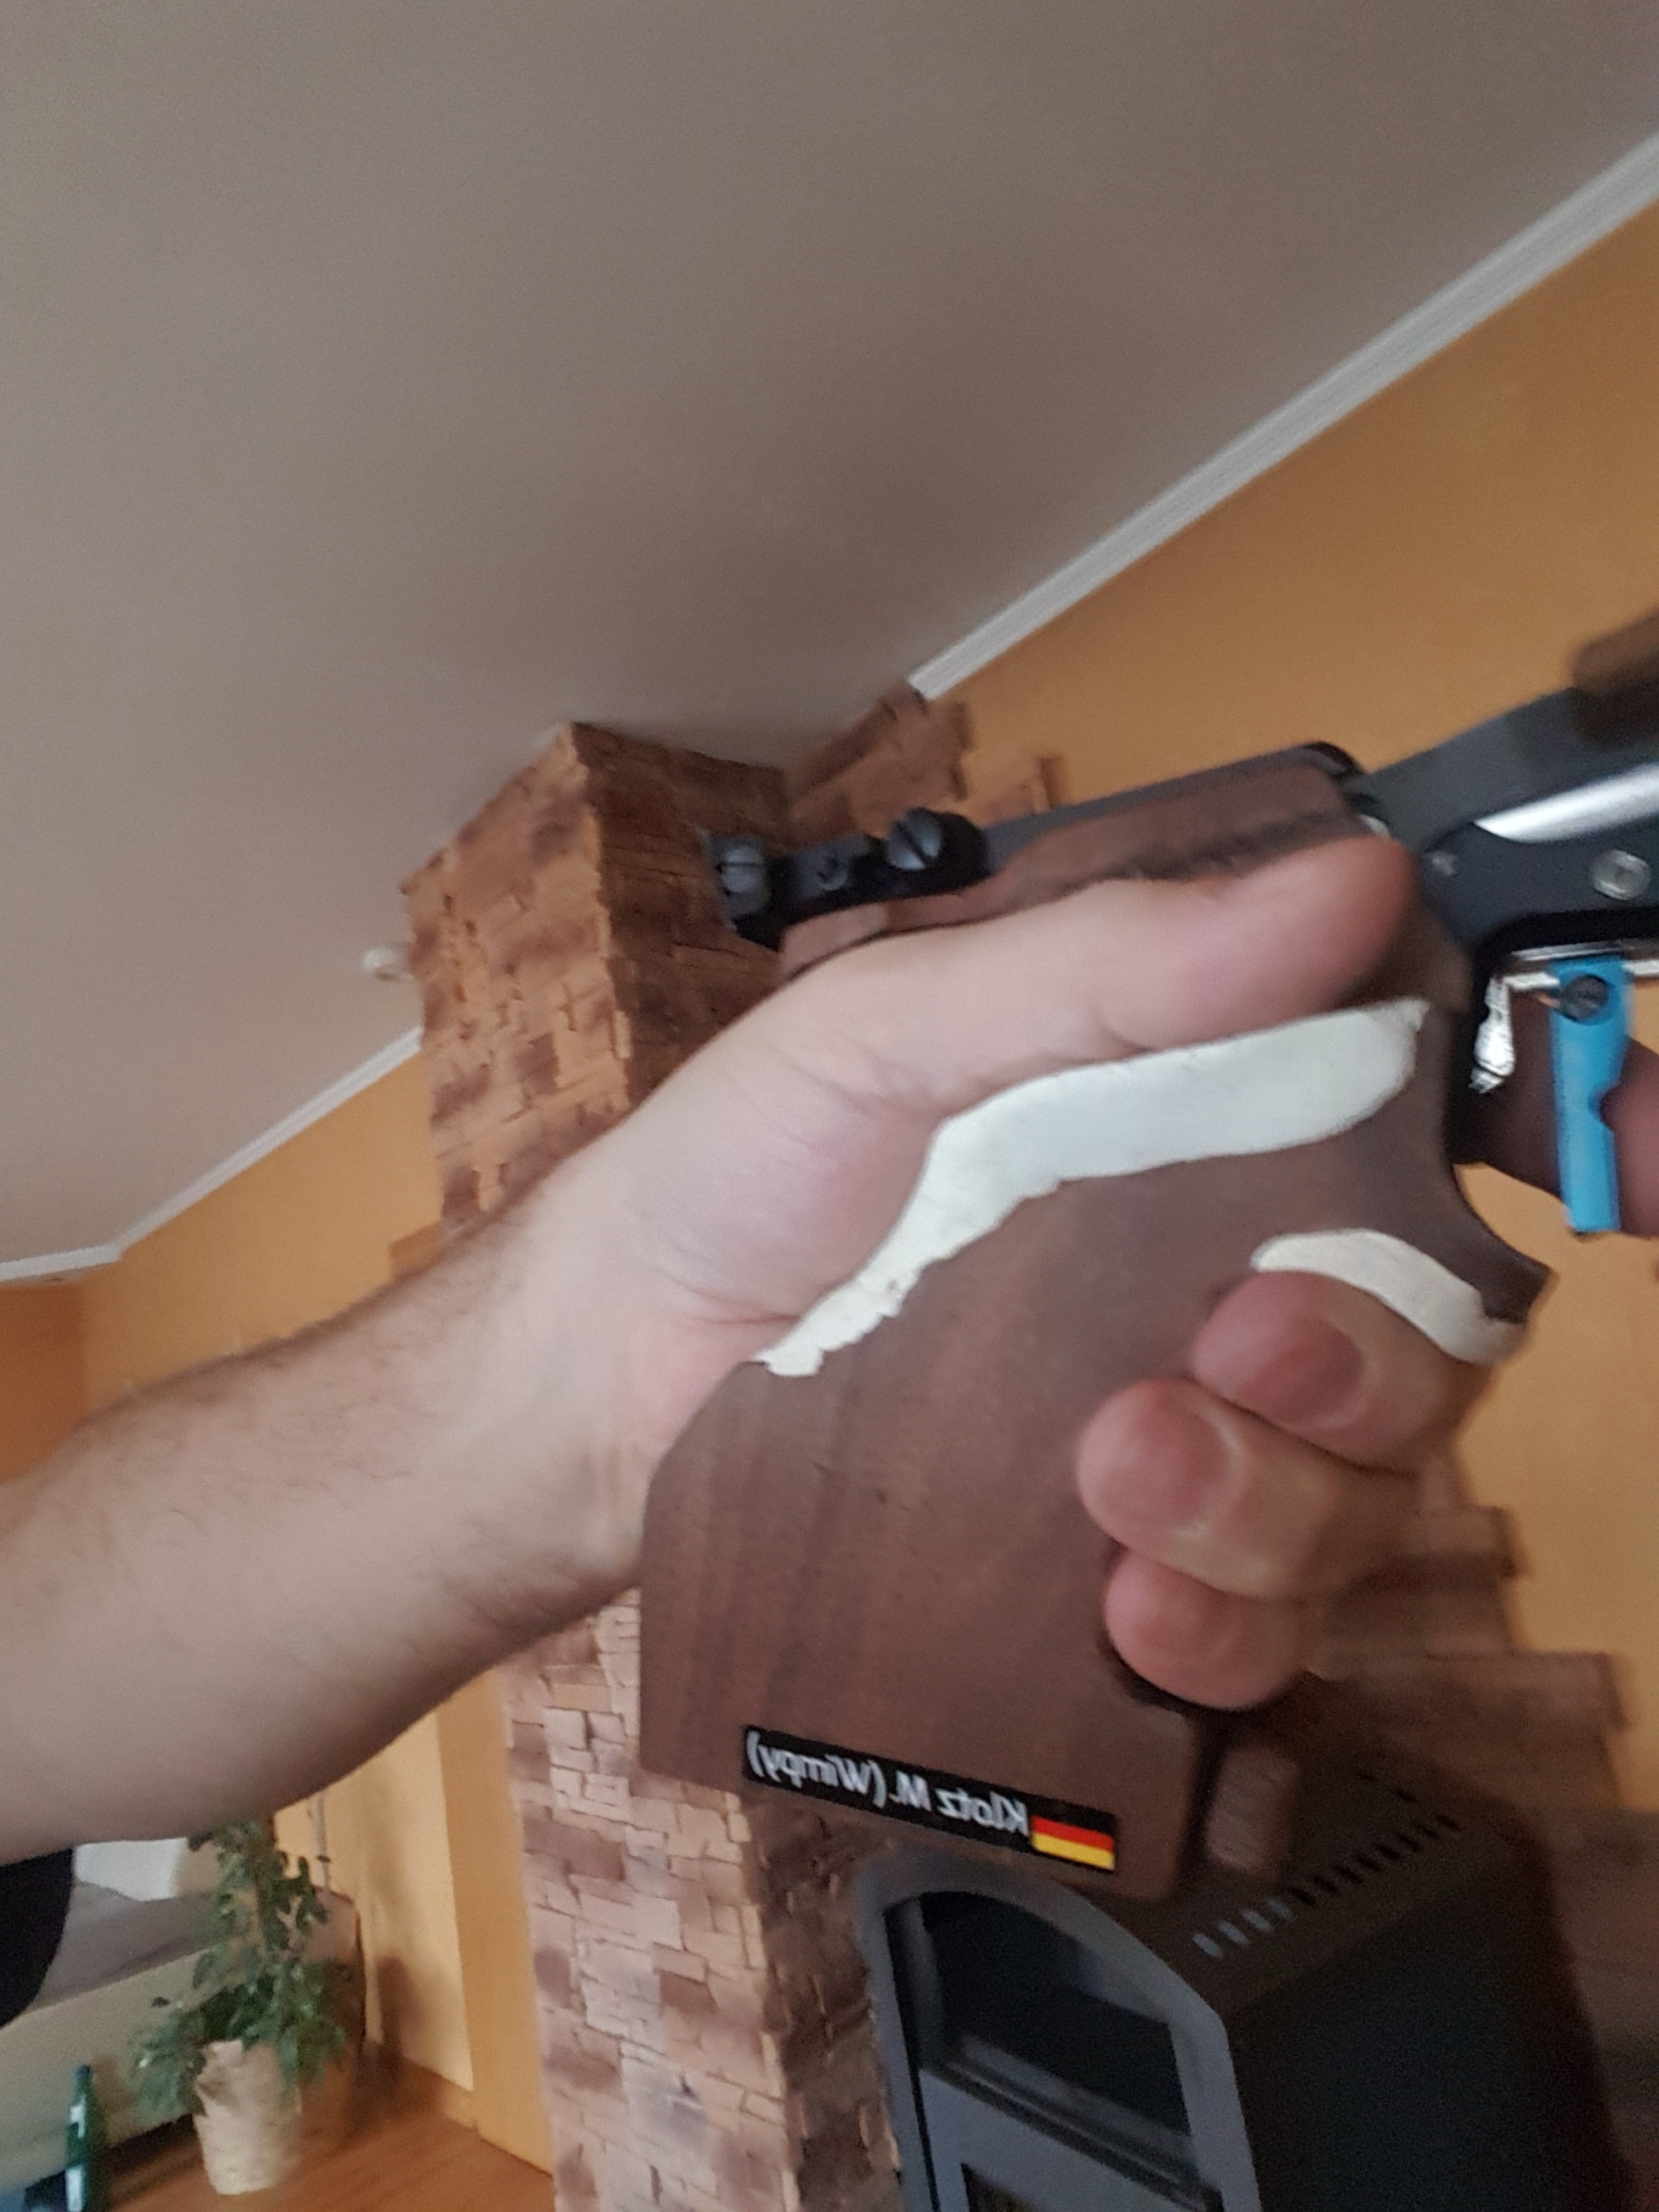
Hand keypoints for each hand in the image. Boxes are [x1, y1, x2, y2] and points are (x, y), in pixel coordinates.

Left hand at [561, 831, 1600, 1706]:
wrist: (598, 1389)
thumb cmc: (736, 1172)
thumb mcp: (894, 1029)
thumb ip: (1109, 967)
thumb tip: (1352, 878)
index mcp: (1184, 1118)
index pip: (1421, 1124)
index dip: (1544, 1139)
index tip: (1596, 1160)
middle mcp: (1209, 1272)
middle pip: (1420, 1339)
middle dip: (1359, 1364)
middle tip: (1230, 1350)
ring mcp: (1176, 1431)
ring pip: (1356, 1495)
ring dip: (1276, 1503)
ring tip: (1118, 1483)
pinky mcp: (1116, 1566)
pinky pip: (1261, 1627)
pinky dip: (1226, 1628)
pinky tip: (1134, 1610)